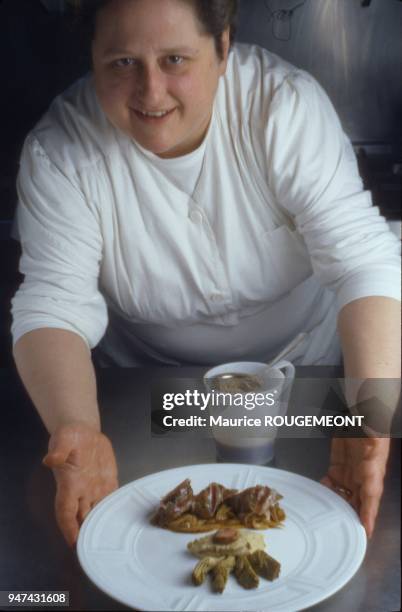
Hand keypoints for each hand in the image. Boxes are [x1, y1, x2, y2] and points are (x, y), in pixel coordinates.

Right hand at [42, 423, 118, 546]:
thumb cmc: (70, 436)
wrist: (83, 431)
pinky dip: (115, 511)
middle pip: (82, 518)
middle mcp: (81, 491)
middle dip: (86, 534)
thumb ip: (59, 449)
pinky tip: (124, 522)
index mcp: (69, 484)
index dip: (67, 527)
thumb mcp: (63, 438)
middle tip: (96, 552)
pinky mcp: (107, 483)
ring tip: (112, 543)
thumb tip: (50, 460)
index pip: (65, 511)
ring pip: (97, 513)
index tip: (73, 543)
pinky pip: (111, 500)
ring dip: (101, 527)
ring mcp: (95, 489)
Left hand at [321, 437, 389, 537]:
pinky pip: (330, 484)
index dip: (368, 518)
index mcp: (373, 479)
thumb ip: (372, 465)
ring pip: (342, 498)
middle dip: (349, 518)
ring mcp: (348, 476)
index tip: (366, 533)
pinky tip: (317, 496)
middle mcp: (361, 481)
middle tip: (339, 532)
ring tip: (325, 518)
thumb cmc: (371, 431)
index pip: (370, 503)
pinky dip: (324, 492)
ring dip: (335, 507)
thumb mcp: (374, 445)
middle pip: (356, 505)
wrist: (361, 418)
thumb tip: (371, 476)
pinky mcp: (337, 468)